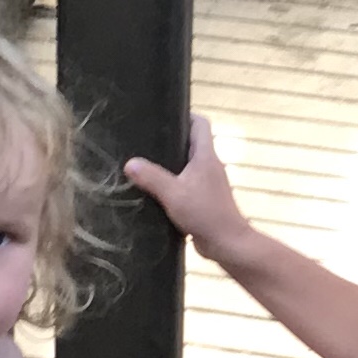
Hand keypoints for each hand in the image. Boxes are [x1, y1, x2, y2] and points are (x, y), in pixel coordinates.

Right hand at [122, 115, 252, 263]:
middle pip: (191, 142)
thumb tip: (130, 163)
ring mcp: (209, 182)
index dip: (185, 114)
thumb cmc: (205, 213)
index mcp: (206, 155)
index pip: (200, 123)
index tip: (163, 115)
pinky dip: (174, 182)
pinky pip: (187, 182)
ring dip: (170, 164)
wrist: (227, 243)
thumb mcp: (173, 194)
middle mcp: (210, 164)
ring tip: (145, 162)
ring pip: (188, 164)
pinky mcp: (205, 198)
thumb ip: (152, 178)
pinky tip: (155, 189)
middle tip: (146, 140)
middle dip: (171, 139)